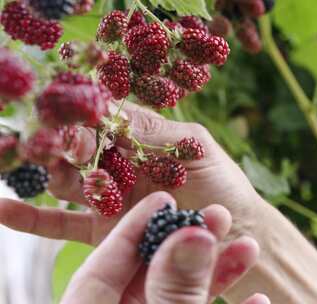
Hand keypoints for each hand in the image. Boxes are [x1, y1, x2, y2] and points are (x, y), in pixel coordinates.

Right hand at [0, 102, 261, 245]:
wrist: (235, 235)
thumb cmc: (223, 186)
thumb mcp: (194, 148)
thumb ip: (153, 131)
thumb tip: (107, 110)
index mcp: (142, 137)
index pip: (101, 118)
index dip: (82, 115)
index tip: (68, 117)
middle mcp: (120, 164)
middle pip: (77, 148)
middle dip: (60, 142)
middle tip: (48, 143)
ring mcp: (109, 197)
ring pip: (65, 181)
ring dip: (46, 172)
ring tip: (32, 165)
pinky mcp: (103, 231)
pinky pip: (61, 224)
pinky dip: (32, 217)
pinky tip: (5, 209)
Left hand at [59, 191, 265, 303]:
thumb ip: (172, 284)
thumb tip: (192, 235)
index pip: (103, 260)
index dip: (135, 225)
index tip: (165, 198)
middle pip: (151, 270)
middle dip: (188, 240)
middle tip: (217, 214)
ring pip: (183, 291)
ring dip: (218, 271)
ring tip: (249, 247)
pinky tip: (259, 299)